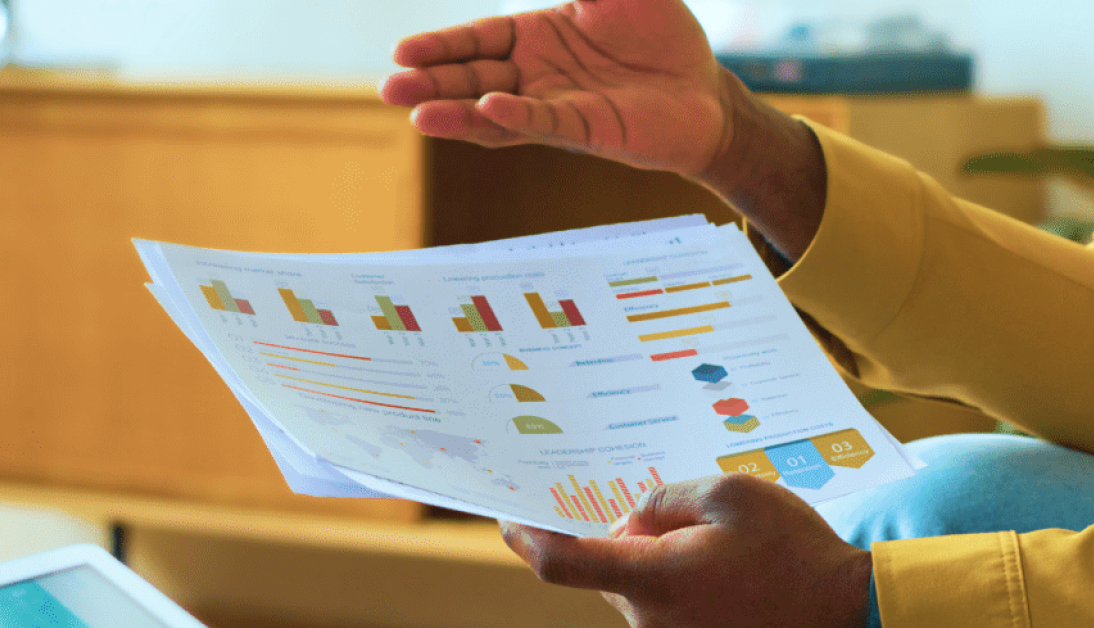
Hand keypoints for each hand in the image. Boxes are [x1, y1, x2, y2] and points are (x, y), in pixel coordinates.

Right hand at [380, 0, 829, 257]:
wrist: (705, 85)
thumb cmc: (659, 32)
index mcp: (534, 38)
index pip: (477, 42)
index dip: (440, 46)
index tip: (400, 51)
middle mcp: (536, 77)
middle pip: (473, 80)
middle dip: (431, 83)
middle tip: (388, 89)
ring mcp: (556, 107)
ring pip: (496, 112)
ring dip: (458, 113)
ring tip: (418, 115)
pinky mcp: (587, 130)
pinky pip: (546, 124)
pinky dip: (518, 118)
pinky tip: (491, 110)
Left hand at [501, 474, 871, 627]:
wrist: (846, 619)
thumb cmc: (793, 552)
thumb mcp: (728, 495)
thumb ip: (666, 499)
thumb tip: (634, 520)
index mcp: (649, 580)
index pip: (560, 563)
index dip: (525, 536)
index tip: (503, 515)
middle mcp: (651, 619)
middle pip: (604, 568)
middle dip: (614, 530)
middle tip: (636, 492)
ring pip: (639, 585)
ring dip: (654, 552)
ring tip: (704, 523)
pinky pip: (669, 603)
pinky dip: (677, 576)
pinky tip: (721, 555)